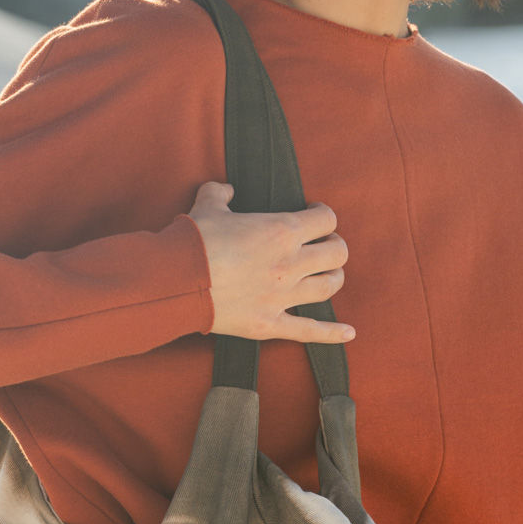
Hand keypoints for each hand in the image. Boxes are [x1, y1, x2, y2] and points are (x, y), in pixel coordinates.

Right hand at [188, 180, 354, 344]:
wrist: (174, 280)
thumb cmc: (193, 241)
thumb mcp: (208, 205)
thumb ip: (220, 193)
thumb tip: (225, 189)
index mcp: (281, 230)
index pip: (326, 219)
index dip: (324, 216)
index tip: (315, 216)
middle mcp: (290, 263)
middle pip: (337, 253)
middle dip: (334, 246)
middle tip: (323, 244)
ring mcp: (283, 296)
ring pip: (329, 287)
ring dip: (333, 277)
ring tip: (326, 273)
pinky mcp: (270, 323)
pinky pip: (310, 330)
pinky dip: (332, 334)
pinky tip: (349, 333)